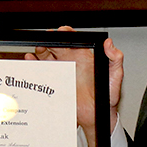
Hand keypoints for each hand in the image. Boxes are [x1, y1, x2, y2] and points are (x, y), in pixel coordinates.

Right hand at [27, 28, 123, 146]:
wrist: (97, 115)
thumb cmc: (107, 95)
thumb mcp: (115, 75)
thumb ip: (115, 58)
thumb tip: (109, 43)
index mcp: (84, 56)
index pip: (73, 40)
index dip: (66, 33)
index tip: (63, 31)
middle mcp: (71, 62)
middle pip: (56, 45)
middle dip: (50, 39)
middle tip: (48, 38)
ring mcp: (62, 72)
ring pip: (47, 55)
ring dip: (41, 49)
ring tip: (39, 47)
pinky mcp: (55, 83)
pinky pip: (41, 71)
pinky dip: (34, 63)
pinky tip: (31, 58)